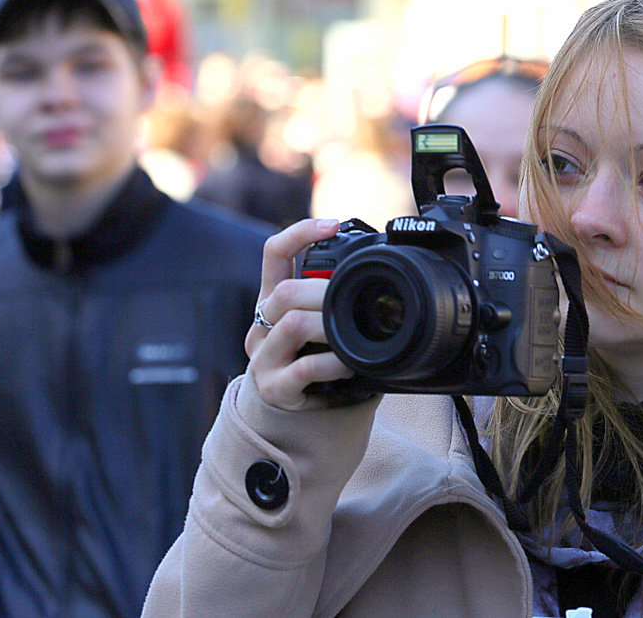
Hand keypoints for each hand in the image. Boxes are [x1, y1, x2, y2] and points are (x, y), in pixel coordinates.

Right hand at [245, 219, 354, 410]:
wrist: (289, 417)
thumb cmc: (311, 362)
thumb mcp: (316, 325)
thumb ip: (331, 299)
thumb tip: (380, 269)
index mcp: (272, 301)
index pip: (274, 253)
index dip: (299, 233)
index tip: (333, 225)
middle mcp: (262, 325)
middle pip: (284, 292)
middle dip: (324, 292)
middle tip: (355, 298)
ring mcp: (264, 358)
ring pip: (292, 325)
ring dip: (330, 326)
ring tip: (352, 334)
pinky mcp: (274, 388)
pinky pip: (305, 368)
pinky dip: (334, 363)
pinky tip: (349, 364)